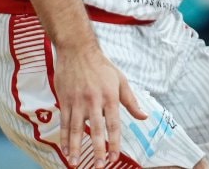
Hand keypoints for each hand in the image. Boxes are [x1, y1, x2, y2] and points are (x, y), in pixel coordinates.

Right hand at [54, 44, 147, 166]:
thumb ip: (131, 101)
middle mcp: (94, 101)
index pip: (113, 124)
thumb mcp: (121, 81)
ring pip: (76, 129)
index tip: (113, 157)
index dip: (114, 142)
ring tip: (76, 163)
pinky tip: (65, 150)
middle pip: (96, 130)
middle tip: (98, 166)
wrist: (77, 50)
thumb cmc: (102, 66)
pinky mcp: (65, 101)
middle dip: (97, 149)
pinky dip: (64, 138)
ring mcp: (77, 102)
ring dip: (75, 148)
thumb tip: (144, 116)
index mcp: (110, 97)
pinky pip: (64, 123)